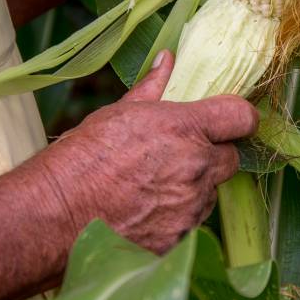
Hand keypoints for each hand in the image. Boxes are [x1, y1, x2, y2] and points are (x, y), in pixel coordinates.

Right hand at [30, 50, 258, 252]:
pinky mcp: (181, 239)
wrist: (56, 214)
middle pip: (231, 159)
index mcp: (184, 128)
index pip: (242, 117)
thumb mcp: (118, 113)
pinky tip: (146, 211)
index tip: (231, 121)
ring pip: (211, 193)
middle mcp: (196, 167)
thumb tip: (167, 60)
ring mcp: (191, 207)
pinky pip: (192, 223)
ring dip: (194, 188)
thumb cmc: (83, 158)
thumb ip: (152, 88)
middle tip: (180, 156)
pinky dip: (177, 217)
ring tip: (153, 186)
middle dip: (213, 155)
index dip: (240, 118)